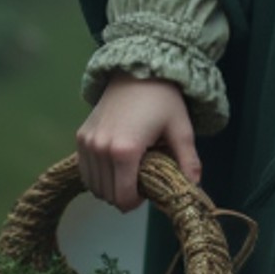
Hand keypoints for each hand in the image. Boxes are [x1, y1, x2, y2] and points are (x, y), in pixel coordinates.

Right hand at [75, 74, 201, 211]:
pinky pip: (84, 171)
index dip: (136, 203)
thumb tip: (193, 189)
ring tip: (128, 173)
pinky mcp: (80, 136)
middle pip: (107, 195)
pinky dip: (97, 176)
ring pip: (93, 186)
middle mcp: (101, 149)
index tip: (147, 192)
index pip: (123, 197)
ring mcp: (87, 143)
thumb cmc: (163, 100)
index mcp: (125, 151)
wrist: (138, 70)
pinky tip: (113, 167)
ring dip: (109, 187)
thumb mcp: (181, 130)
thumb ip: (187, 162)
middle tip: (140, 181)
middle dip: (124, 195)